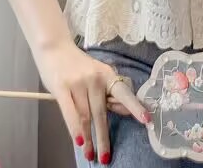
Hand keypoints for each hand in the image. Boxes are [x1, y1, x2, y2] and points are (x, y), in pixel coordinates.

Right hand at [35, 40, 150, 163]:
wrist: (54, 47)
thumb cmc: (78, 65)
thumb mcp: (97, 74)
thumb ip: (107, 92)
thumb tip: (124, 111)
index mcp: (107, 74)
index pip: (124, 93)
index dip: (135, 107)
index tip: (147, 121)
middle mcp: (95, 78)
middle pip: (101, 113)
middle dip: (104, 137)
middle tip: (106, 158)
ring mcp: (78, 82)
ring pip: (85, 116)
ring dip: (88, 139)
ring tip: (90, 155)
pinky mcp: (61, 87)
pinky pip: (70, 112)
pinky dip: (75, 129)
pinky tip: (79, 142)